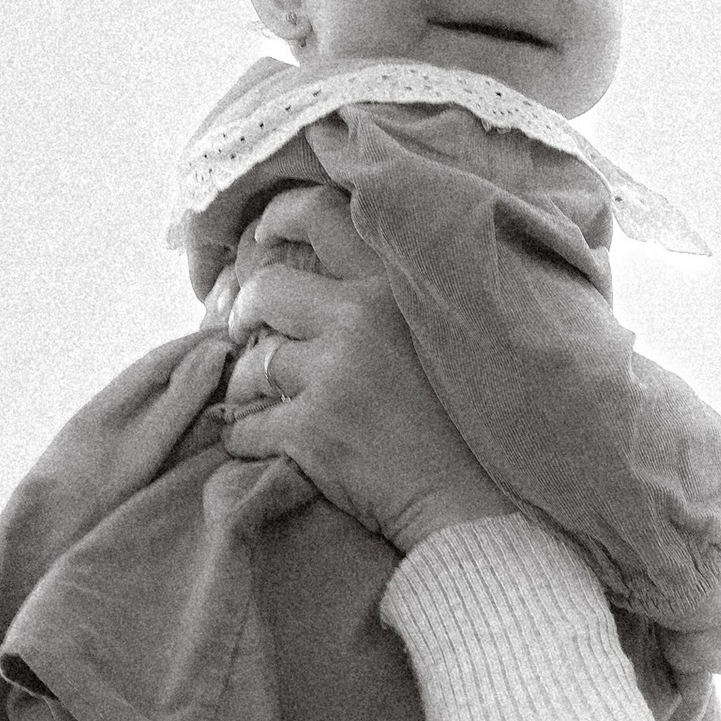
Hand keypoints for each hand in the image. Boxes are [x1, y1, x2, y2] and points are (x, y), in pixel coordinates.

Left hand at [217, 186, 507, 550]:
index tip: (263, 237)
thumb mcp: (444, 336)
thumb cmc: (465, 427)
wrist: (475, 507)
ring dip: (247, 387)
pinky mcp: (312, 432)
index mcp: (394, 285)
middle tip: (245, 329)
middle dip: (245, 311)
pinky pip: (246, 425)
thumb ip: (395, 296)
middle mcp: (360, 318)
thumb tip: (331, 279)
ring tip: (263, 403)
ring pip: (251, 364)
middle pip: (266, 289)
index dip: (278, 218)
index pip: (320, 214)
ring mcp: (334, 375)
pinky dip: (245, 437)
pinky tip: (263, 445)